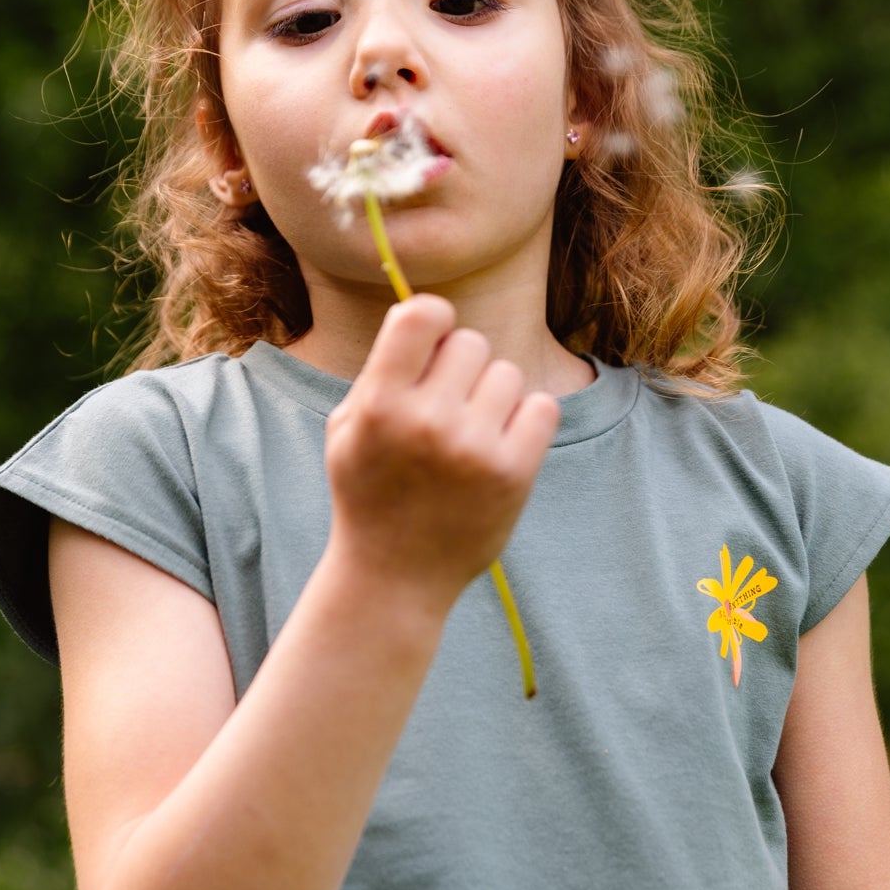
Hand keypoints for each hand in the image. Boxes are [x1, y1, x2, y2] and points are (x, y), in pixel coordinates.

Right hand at [323, 295, 558, 612]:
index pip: (421, 314)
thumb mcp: (347, 427)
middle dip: (462, 367)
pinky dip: (526, 420)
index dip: (434, 318)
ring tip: (470, 433)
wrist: (393, 577)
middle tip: (447, 405)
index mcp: (379, 404)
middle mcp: (426, 421)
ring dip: (493, 396)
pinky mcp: (513, 473)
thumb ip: (382, 369)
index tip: (434, 341)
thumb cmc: (369, 491)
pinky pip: (542, 406)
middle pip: (472, 342)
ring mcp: (473, 449)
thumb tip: (430, 312)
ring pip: (507, 373)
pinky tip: (501, 445)